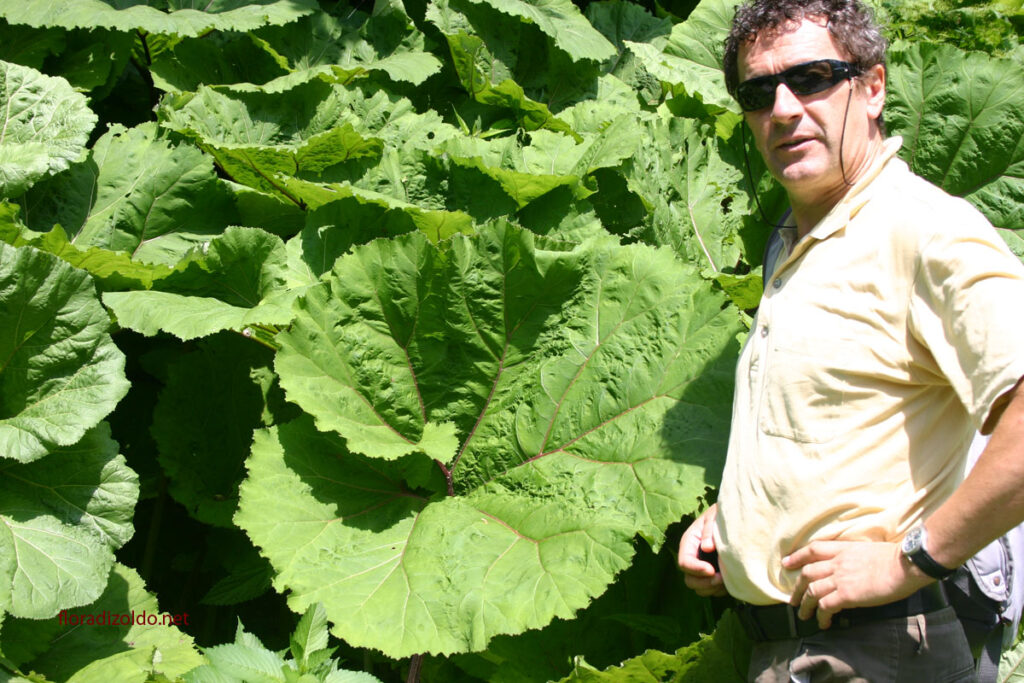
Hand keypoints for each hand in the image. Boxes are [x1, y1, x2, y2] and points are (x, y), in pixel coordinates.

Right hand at [678, 503, 727, 596]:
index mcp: (689, 543)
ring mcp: (703, 568)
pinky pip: (712, 591)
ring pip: (699, 588)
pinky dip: (720, 590)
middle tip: (721, 578)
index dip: (696, 569)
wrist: (736, 518)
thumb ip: (709, 530)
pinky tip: (730, 580)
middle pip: (689, 580)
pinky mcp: (714, 575)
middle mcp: (694, 557)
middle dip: (704, 582)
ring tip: (726, 579)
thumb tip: (706, 547)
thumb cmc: (723, 515)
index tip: (712, 569)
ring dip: (712, 589)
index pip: (684, 562)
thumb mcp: (715, 516)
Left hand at [783, 540, 932, 628]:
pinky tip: (823, 623)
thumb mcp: (867, 550)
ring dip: (805, 605)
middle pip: (807, 573)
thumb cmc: (894, 558)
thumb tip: (851, 567)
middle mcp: (837, 563)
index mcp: (843, 549)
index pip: (813, 550)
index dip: (797, 557)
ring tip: (803, 615)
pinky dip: (821, 615)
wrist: (905, 565)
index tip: (786, 563)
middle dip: (796, 587)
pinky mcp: (847, 594)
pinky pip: (826, 606)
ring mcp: (840, 578)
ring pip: (812, 591)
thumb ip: (853, 557)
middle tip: (792, 599)